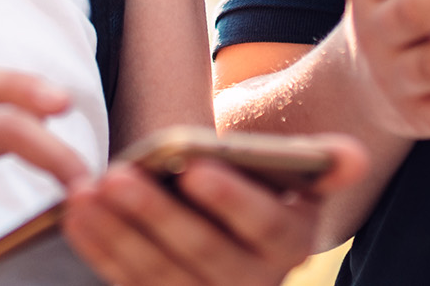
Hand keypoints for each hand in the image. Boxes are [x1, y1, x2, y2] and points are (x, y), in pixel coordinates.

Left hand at [62, 138, 366, 285]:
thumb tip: (354, 155)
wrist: (237, 223)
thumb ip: (323, 161)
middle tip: (118, 176)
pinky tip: (75, 215)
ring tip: (86, 192)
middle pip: (202, 253)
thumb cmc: (264, 186)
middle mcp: (254, 284)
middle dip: (156, 215)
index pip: (263, 225)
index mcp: (290, 244)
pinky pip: (128, 283)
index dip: (230, 199)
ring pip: (158, 274)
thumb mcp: (298, 175)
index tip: (195, 167)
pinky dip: (99, 249)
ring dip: (117, 234)